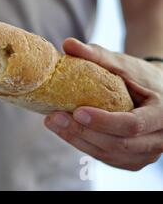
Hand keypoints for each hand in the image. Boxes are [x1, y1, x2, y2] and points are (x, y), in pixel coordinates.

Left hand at [45, 38, 162, 170]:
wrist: (153, 92)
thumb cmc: (137, 75)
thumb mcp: (120, 63)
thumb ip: (96, 55)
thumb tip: (67, 44)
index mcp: (162, 114)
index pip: (132, 125)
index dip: (104, 121)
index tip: (77, 111)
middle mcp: (158, 139)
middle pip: (118, 144)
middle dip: (82, 132)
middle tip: (53, 118)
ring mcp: (146, 154)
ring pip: (109, 155)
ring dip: (77, 140)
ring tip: (52, 122)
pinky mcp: (131, 160)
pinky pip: (106, 157)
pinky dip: (83, 144)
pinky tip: (63, 130)